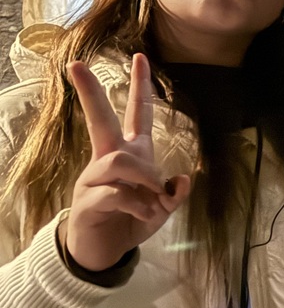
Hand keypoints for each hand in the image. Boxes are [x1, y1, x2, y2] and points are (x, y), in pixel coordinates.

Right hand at [64, 54, 191, 271]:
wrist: (105, 252)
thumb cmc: (132, 220)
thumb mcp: (163, 208)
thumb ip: (176, 194)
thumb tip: (184, 179)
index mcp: (131, 153)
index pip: (137, 113)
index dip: (141, 85)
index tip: (140, 55)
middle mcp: (109, 159)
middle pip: (100, 119)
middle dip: (91, 92)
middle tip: (76, 65)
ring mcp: (95, 178)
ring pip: (119, 160)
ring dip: (145, 178)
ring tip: (153, 199)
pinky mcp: (88, 201)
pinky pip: (117, 193)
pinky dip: (138, 205)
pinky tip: (143, 214)